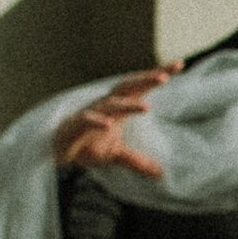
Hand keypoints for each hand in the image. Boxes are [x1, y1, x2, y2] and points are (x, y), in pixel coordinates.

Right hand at [53, 67, 174, 175]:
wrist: (57, 151)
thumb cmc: (87, 144)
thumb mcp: (116, 155)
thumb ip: (138, 162)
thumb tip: (160, 174)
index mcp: (119, 106)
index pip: (141, 87)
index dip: (158, 74)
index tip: (180, 64)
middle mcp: (107, 104)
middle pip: (128, 87)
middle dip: (145, 79)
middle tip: (165, 76)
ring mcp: (92, 112)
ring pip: (111, 104)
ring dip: (128, 105)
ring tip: (146, 107)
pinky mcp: (76, 125)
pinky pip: (88, 120)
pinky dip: (98, 121)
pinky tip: (109, 125)